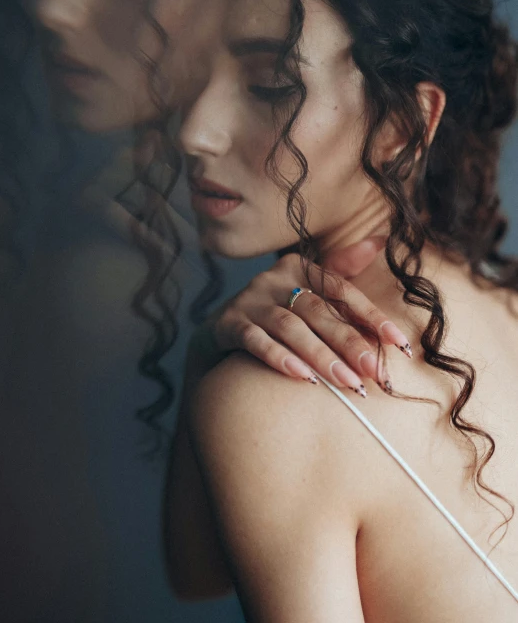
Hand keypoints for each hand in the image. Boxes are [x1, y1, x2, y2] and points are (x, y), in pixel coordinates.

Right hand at [212, 238, 411, 394]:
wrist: (221, 329)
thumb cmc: (276, 309)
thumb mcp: (307, 287)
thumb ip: (342, 269)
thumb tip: (382, 239)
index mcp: (297, 267)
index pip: (341, 290)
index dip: (372, 316)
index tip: (400, 344)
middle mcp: (272, 279)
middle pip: (318, 311)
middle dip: (350, 343)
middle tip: (374, 372)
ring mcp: (249, 301)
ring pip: (290, 328)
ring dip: (321, 356)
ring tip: (348, 383)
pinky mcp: (229, 325)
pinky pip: (256, 342)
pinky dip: (280, 358)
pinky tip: (304, 378)